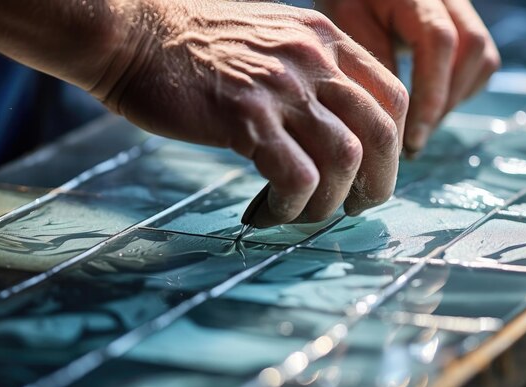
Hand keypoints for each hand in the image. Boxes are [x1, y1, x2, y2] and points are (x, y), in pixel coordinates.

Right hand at [93, 0, 407, 226]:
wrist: (133, 33)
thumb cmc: (194, 46)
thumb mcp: (270, 40)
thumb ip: (309, 74)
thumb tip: (333, 128)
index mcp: (325, 39)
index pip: (392, 98)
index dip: (391, 147)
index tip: (369, 173)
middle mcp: (313, 59)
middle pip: (380, 133)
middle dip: (377, 183)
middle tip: (353, 208)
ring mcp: (281, 88)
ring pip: (344, 161)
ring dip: (329, 203)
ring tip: (299, 215)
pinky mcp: (246, 118)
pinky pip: (297, 179)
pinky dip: (290, 207)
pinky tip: (267, 212)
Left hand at [319, 0, 500, 155]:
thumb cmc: (347, 2)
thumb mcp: (348, 26)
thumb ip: (373, 63)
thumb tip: (394, 120)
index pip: (439, 41)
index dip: (431, 95)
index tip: (413, 139)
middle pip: (471, 50)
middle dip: (444, 104)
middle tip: (414, 142)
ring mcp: (461, 9)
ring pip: (482, 57)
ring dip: (455, 100)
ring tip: (421, 129)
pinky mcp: (465, 24)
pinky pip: (481, 60)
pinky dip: (461, 90)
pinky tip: (431, 109)